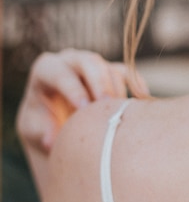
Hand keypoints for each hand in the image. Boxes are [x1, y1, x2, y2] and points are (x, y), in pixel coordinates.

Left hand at [16, 49, 148, 155]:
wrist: (55, 119)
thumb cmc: (41, 122)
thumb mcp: (34, 128)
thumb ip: (40, 131)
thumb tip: (50, 141)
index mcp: (46, 68)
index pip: (60, 73)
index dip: (73, 89)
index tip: (83, 108)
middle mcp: (70, 60)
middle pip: (89, 61)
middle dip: (99, 82)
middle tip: (106, 104)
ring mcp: (93, 64)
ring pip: (109, 68)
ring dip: (116, 90)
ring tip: (118, 113)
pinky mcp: (111, 71)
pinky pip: (126, 73)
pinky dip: (136, 84)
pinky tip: (142, 99)